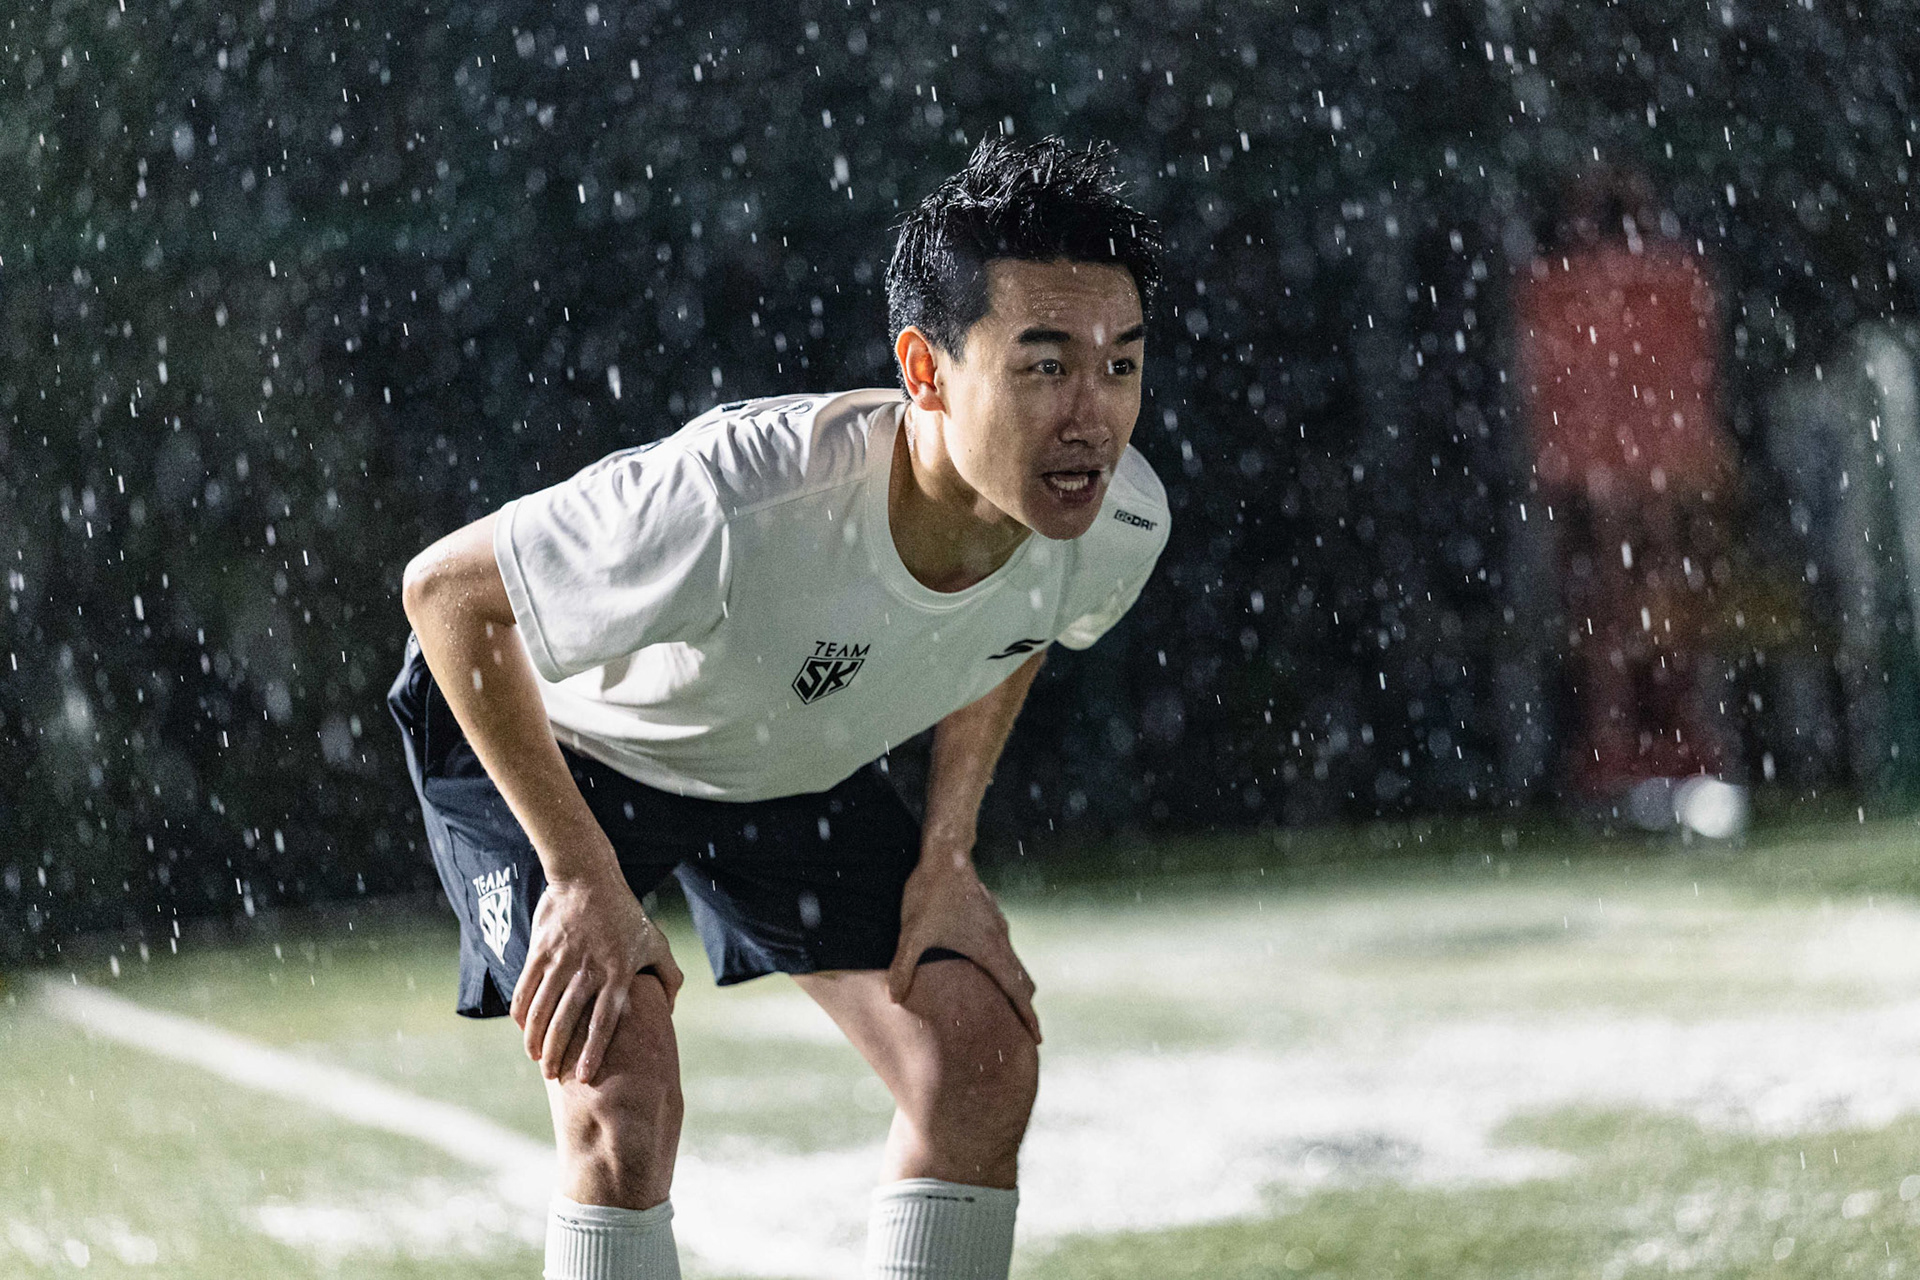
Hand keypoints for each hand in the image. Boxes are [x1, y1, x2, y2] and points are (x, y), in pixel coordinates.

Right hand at [509, 869, 682, 1084]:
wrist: (588, 876)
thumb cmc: (626, 913)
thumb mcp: (656, 942)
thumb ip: (668, 976)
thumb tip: (670, 1009)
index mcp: (619, 972)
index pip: (605, 1020)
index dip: (594, 1050)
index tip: (584, 1077)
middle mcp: (590, 968)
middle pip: (569, 1020)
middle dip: (558, 1052)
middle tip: (552, 1076)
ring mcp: (563, 958)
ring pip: (544, 1007)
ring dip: (536, 1037)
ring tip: (535, 1058)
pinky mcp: (541, 949)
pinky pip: (526, 986)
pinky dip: (521, 1011)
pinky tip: (522, 1028)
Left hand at [887, 851, 1040, 1043]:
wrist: (945, 853)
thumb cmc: (930, 893)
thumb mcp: (913, 933)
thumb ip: (904, 967)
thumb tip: (893, 1000)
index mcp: (990, 950)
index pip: (1016, 992)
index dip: (1027, 1018)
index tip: (1039, 1040)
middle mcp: (1000, 940)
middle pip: (1021, 982)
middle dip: (1024, 1008)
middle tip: (1027, 1033)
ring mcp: (998, 926)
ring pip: (1014, 964)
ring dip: (1015, 986)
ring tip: (1010, 1006)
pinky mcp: (990, 916)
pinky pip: (1005, 949)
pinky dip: (1005, 967)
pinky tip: (989, 968)